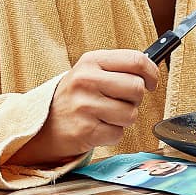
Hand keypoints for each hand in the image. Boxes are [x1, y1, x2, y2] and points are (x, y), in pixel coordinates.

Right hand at [11, 49, 158, 164]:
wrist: (43, 124)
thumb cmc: (75, 97)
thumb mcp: (91, 71)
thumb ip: (119, 68)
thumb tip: (152, 71)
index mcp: (91, 61)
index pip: (136, 60)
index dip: (151, 73)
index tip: (151, 83)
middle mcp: (87, 80)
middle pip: (137, 88)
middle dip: (135, 100)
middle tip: (119, 102)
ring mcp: (85, 106)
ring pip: (131, 114)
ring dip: (124, 119)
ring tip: (105, 116)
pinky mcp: (85, 131)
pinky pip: (119, 134)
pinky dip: (112, 134)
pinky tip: (97, 128)